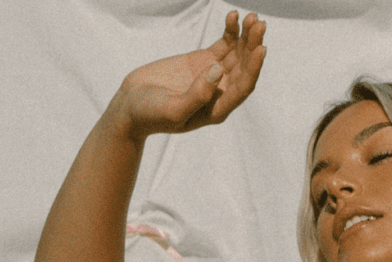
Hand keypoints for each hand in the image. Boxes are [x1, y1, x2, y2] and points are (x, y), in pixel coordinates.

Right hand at [115, 10, 266, 141]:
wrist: (131, 105)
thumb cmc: (150, 114)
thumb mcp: (172, 111)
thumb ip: (197, 95)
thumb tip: (217, 71)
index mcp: (217, 110)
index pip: (243, 88)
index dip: (254, 69)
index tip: (261, 48)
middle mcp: (220, 93)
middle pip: (244, 68)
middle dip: (253, 46)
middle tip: (258, 24)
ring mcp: (213, 76)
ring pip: (237, 54)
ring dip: (246, 36)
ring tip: (251, 17)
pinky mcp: (203, 60)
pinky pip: (223, 44)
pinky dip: (230, 31)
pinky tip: (233, 17)